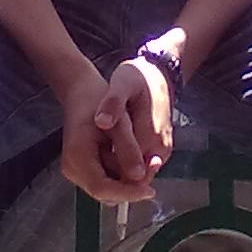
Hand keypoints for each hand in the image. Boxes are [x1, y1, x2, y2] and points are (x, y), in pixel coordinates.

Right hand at [56, 63, 157, 206]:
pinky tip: (126, 154)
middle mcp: (72, 168)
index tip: (149, 191)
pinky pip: (105, 180)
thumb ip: (128, 150)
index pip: (102, 188)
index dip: (127, 193)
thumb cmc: (98, 102)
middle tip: (150, 170)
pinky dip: (120, 173)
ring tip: (136, 152)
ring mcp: (75, 170)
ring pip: (106, 188)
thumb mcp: (119, 124)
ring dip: (126, 179)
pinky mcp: (82, 169)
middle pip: (104, 193)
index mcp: (77, 156)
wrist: (81, 93)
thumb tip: (140, 176)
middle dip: (129, 187)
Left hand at [96, 57, 173, 182]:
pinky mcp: (159, 149)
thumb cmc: (139, 77)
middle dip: (112, 178)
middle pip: (134, 179)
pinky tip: (107, 150)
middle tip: (89, 164)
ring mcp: (161, 150)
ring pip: (137, 175)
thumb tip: (102, 123)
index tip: (89, 172)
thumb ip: (113, 104)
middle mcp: (160, 150)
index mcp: (152, 137)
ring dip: (116, 171)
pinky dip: (123, 163)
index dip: (110, 179)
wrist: (157, 72)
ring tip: (97, 155)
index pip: (131, 174)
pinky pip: (140, 165)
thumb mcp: (123, 83)